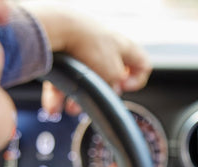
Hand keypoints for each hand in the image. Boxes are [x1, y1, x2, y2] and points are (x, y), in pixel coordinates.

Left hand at [21, 3, 151, 114]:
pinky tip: (54, 106)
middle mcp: (107, 47)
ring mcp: (85, 48)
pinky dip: (59, 93)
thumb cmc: (91, 47)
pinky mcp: (64, 52)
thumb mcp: (113, 75)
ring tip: (71, 108)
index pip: (143, 65)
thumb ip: (116, 87)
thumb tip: (109, 93)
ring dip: (78, 98)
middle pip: (108, 76)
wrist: (60, 28)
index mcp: (126, 49)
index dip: (137, 81)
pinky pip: (64, 77)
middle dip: (100, 94)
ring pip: (83, 79)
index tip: (123, 87)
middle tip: (96, 99)